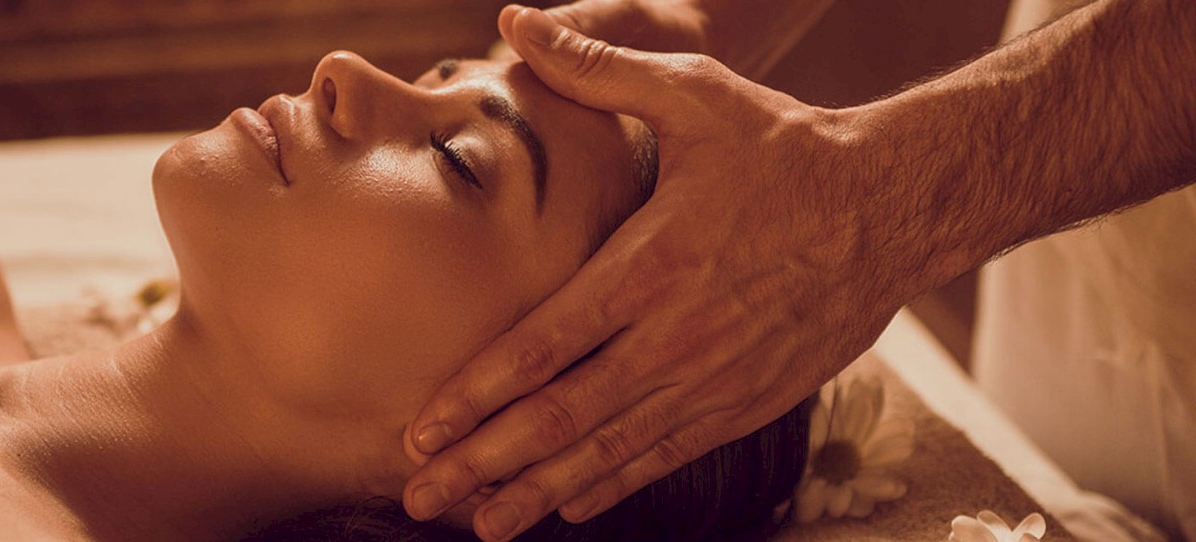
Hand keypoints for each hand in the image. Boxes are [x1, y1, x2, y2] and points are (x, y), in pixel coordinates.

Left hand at [403, 7, 917, 540]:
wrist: (894, 206)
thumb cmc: (784, 149)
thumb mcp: (696, 94)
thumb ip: (598, 70)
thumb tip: (514, 21)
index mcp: (651, 265)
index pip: (544, 345)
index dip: (476, 395)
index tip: (420, 430)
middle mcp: (676, 336)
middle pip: (562, 416)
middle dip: (484, 461)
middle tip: (420, 496)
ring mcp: (713, 379)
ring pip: (609, 451)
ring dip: (536, 492)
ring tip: (477, 526)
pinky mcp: (744, 402)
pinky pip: (664, 456)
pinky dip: (610, 486)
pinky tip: (563, 509)